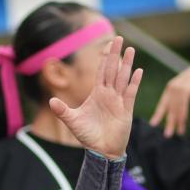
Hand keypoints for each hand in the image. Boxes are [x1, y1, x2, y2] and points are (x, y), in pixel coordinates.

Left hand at [53, 36, 141, 158]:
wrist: (101, 151)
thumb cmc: (88, 136)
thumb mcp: (73, 121)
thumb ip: (62, 110)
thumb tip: (51, 101)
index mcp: (98, 94)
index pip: (102, 71)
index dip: (105, 58)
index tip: (108, 44)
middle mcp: (109, 94)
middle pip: (113, 70)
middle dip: (116, 54)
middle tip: (120, 38)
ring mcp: (119, 101)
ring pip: (123, 78)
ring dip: (127, 64)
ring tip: (131, 50)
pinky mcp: (126, 110)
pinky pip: (130, 93)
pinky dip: (134, 82)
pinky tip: (138, 71)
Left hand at [148, 60, 189, 137]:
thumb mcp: (187, 89)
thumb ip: (181, 98)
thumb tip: (177, 111)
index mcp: (171, 88)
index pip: (163, 104)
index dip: (158, 114)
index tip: (153, 124)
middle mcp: (172, 87)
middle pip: (169, 108)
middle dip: (169, 122)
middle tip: (167, 135)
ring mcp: (179, 87)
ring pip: (176, 108)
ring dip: (177, 121)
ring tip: (178, 133)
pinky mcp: (186, 88)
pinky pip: (183, 104)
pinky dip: (182, 114)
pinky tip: (183, 122)